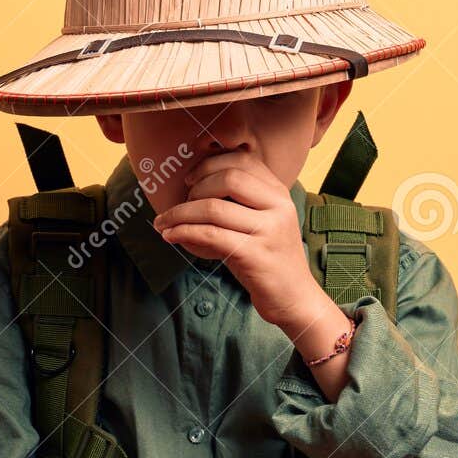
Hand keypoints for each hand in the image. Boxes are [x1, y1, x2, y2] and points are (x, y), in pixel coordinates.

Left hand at [152, 150, 331, 329]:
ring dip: (180, 214)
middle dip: (195, 188)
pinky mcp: (256, 255)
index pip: (243, 160)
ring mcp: (269, 230)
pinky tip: (171, 236)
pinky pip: (211, 236)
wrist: (294, 297)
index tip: (189, 180)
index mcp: (279, 193)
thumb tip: (193, 186)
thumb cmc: (269, 259)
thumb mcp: (263, 222)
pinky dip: (185, 233)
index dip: (210, 164)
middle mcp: (278, 207)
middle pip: (229, 178)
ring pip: (214, 208)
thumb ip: (241, 202)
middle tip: (179, 204)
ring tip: (163, 223)